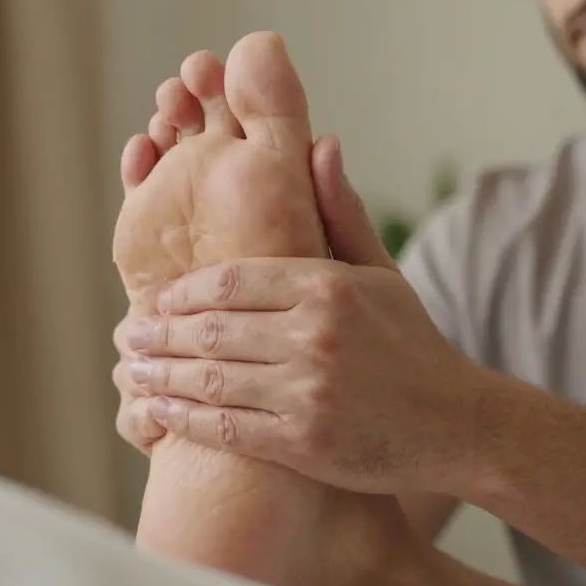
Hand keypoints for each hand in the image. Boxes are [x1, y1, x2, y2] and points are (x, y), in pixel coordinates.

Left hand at [110, 133, 395, 456]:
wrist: (458, 424)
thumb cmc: (414, 344)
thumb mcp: (382, 272)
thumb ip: (340, 213)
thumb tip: (321, 143)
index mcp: (327, 285)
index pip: (230, 280)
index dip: (183, 292)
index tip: (157, 299)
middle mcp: (313, 334)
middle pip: (212, 329)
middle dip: (160, 334)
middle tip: (128, 335)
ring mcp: (308, 391)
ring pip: (212, 378)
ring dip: (162, 376)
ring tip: (132, 372)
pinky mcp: (304, 442)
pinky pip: (227, 428)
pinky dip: (185, 419)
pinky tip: (159, 411)